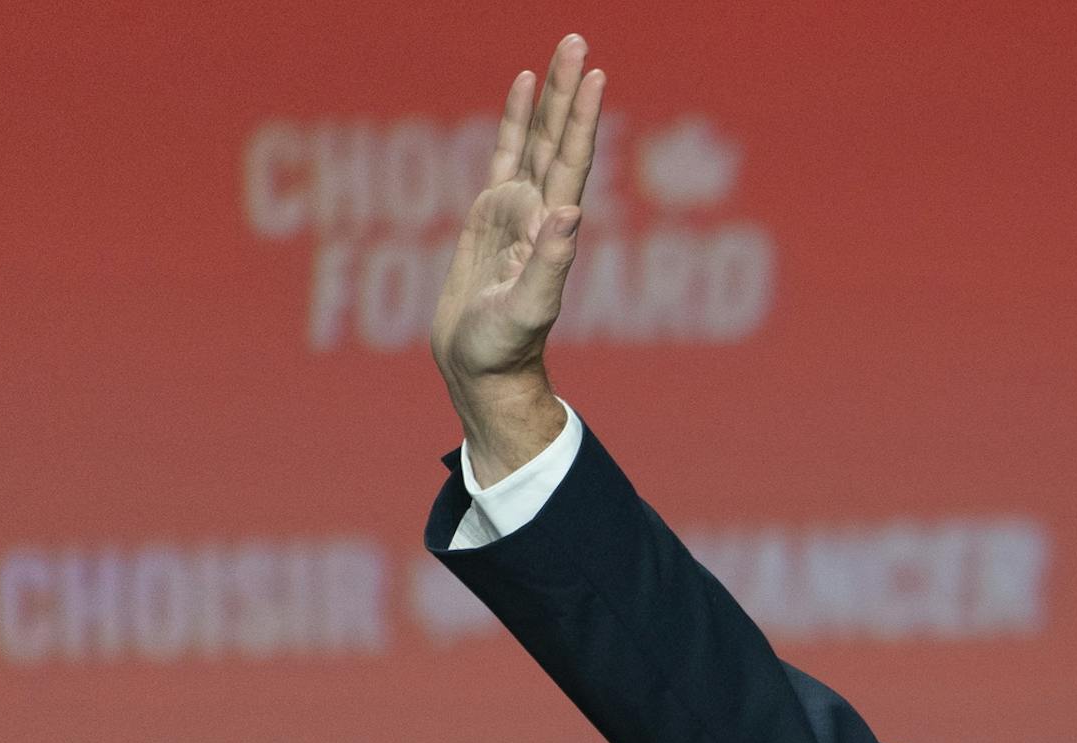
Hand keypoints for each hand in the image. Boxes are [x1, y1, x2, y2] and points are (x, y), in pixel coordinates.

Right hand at [431, 35, 604, 474]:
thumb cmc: (504, 348)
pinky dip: (513, 123)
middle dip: (568, 91)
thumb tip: (569, 213)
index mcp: (552, 228)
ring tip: (556, 54)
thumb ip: (549, 264)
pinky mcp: (489, 216)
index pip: (572, 161)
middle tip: (577, 40)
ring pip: (533, 141)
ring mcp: (515, 210)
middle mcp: (540, 211)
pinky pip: (503, 157)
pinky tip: (520, 92)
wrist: (481, 368)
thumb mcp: (526, 309)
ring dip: (547, 100)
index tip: (595, 74)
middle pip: (558, 139)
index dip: (583, 118)